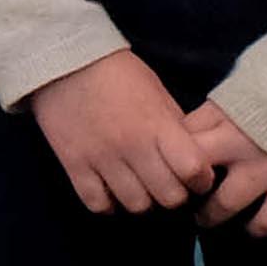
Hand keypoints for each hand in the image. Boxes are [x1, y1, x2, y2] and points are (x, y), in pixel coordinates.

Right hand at [31, 45, 212, 214]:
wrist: (65, 59)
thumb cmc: (117, 72)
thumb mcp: (156, 91)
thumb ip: (174, 126)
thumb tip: (192, 158)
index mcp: (157, 124)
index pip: (194, 170)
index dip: (201, 179)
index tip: (196, 177)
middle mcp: (132, 145)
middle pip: (169, 197)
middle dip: (174, 194)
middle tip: (167, 184)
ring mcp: (101, 157)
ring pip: (136, 205)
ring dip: (142, 199)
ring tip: (139, 186)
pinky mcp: (74, 164)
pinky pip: (98, 204)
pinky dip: (108, 203)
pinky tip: (110, 190)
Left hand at [179, 95, 266, 234]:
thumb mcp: (237, 91)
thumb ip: (212, 114)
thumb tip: (182, 132)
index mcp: (223, 115)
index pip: (181, 139)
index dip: (167, 154)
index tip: (165, 165)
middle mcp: (239, 144)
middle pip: (193, 174)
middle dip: (182, 188)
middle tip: (179, 197)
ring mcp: (266, 169)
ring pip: (225, 205)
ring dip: (211, 216)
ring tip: (207, 219)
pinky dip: (256, 228)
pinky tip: (250, 226)